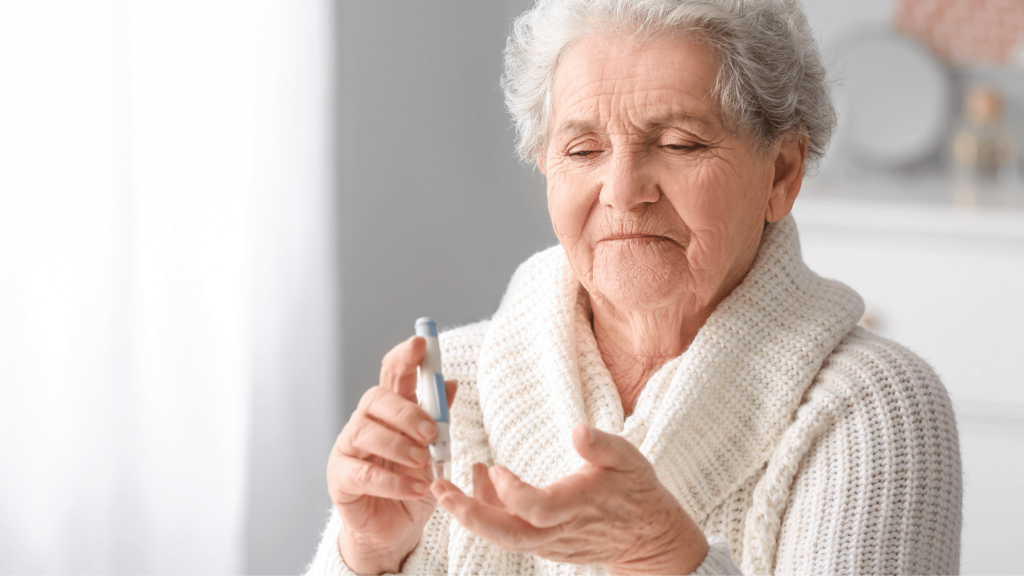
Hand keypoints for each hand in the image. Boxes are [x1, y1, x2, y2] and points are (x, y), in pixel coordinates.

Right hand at [327, 336, 456, 574]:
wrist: (396, 529)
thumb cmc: (413, 484)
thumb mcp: (435, 452)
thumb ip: (439, 418)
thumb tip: (451, 383)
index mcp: (389, 411)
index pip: (392, 373)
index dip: (405, 356)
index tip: (422, 343)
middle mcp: (365, 423)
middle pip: (376, 399)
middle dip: (405, 411)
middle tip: (431, 431)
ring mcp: (348, 450)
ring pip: (365, 432)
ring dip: (398, 445)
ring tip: (423, 462)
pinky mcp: (341, 479)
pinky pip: (363, 474)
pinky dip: (393, 482)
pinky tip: (417, 489)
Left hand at [431, 424, 707, 574]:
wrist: (646, 535)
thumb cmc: (636, 491)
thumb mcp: (628, 459)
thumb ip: (602, 446)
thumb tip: (577, 430)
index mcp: (578, 505)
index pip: (535, 508)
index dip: (510, 492)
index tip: (493, 467)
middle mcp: (559, 531)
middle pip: (507, 534)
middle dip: (469, 514)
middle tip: (439, 491)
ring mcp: (549, 542)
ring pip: (503, 536)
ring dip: (470, 513)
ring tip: (444, 488)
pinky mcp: (544, 544)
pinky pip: (510, 532)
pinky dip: (489, 512)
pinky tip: (477, 484)